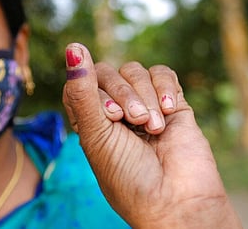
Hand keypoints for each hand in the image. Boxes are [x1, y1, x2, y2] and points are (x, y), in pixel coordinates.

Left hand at [62, 43, 241, 228]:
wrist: (175, 200)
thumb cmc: (128, 175)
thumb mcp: (96, 134)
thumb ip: (83, 91)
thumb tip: (72, 47)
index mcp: (90, 120)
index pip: (80, 82)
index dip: (92, 90)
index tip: (108, 116)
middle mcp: (115, 109)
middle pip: (106, 72)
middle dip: (120, 94)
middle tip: (131, 121)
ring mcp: (144, 104)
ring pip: (134, 71)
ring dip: (143, 97)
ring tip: (152, 127)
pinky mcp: (172, 103)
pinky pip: (162, 74)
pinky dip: (164, 87)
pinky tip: (168, 110)